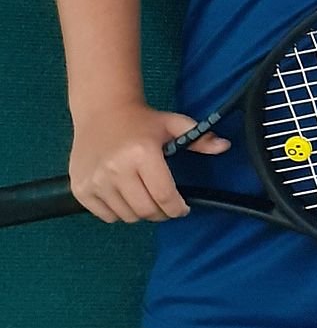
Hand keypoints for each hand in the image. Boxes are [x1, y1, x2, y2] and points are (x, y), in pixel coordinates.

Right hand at [69, 103, 228, 222]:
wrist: (102, 112)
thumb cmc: (142, 120)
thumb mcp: (174, 124)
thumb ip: (200, 138)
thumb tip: (225, 146)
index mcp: (142, 153)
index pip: (164, 195)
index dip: (177, 208)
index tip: (183, 209)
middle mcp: (116, 169)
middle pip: (145, 210)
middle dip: (162, 213)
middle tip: (167, 207)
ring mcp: (95, 181)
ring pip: (126, 216)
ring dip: (140, 213)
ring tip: (146, 199)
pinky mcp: (80, 189)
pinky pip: (105, 215)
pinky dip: (119, 213)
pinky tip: (125, 197)